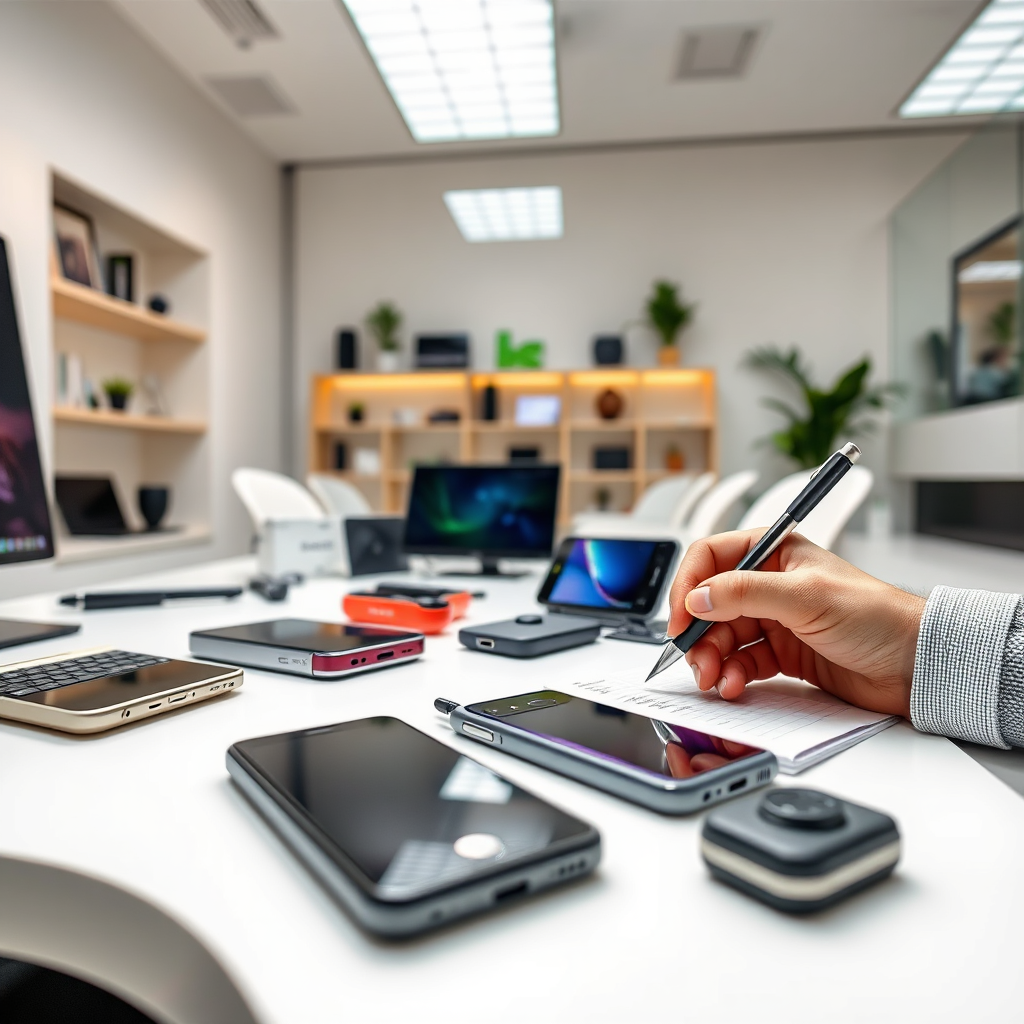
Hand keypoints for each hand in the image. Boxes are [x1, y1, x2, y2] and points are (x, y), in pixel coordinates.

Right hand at [666, 530, 925, 716]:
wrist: (914, 666)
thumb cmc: (877, 616)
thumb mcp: (806, 597)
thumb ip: (745, 593)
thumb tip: (698, 597)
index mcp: (773, 552)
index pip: (710, 559)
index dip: (688, 587)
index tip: (680, 618)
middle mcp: (768, 583)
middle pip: (710, 604)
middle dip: (698, 633)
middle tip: (696, 661)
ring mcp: (773, 620)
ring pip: (721, 637)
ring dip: (712, 659)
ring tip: (716, 679)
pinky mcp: (781, 654)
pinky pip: (741, 662)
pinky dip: (732, 675)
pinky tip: (735, 685)